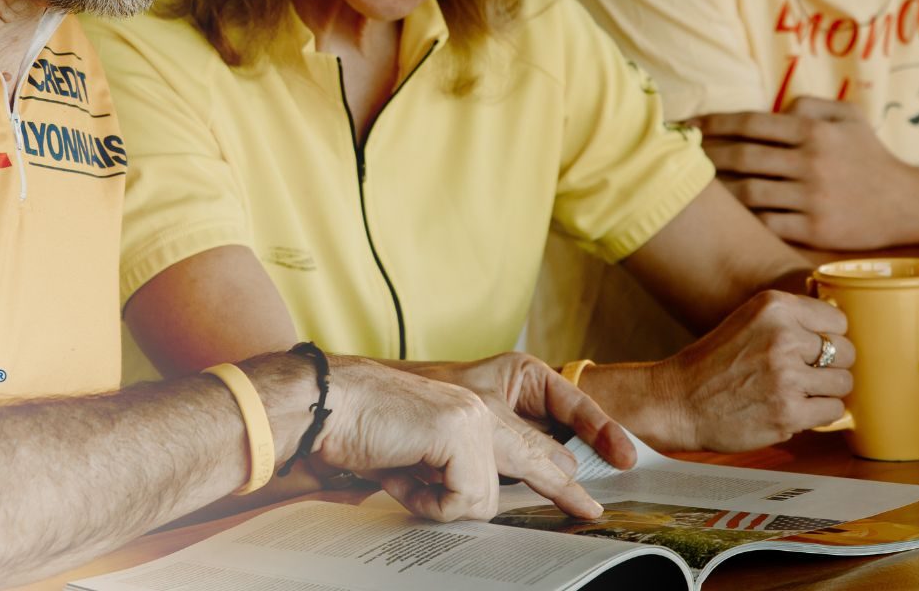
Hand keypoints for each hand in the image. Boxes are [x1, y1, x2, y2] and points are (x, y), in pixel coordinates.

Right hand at [313, 357, 603, 521]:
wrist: (327, 406)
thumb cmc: (360, 432)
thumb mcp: (416, 457)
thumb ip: (452, 470)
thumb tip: (477, 502)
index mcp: (473, 410)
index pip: (527, 447)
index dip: (555, 477)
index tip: (583, 500)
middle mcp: (482, 407)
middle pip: (534, 463)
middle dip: (563, 490)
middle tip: (591, 512)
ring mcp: (474, 416)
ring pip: (485, 498)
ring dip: (440, 505)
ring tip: (406, 483)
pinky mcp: (459, 431)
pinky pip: (461, 498)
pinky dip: (428, 504)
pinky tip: (403, 479)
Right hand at [646, 291, 853, 452]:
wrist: (678, 400)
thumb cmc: (715, 363)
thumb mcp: (750, 320)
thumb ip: (792, 319)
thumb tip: (845, 330)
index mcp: (774, 307)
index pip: (838, 321)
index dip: (828, 338)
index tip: (811, 350)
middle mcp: (783, 336)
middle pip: (847, 352)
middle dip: (831, 366)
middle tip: (804, 375)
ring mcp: (786, 376)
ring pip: (843, 383)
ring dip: (825, 392)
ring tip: (796, 392)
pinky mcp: (788, 412)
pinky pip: (833, 411)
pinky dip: (817, 414)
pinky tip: (792, 409)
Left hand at [692, 97, 918, 250]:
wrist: (909, 204)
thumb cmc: (871, 157)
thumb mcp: (849, 118)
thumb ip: (810, 104)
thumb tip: (773, 108)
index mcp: (813, 131)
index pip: (750, 123)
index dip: (713, 124)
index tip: (686, 126)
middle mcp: (810, 161)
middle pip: (742, 157)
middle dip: (704, 156)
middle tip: (676, 157)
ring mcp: (812, 197)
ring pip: (748, 192)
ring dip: (717, 190)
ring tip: (693, 188)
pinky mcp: (814, 229)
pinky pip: (766, 223)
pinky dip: (742, 219)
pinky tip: (723, 217)